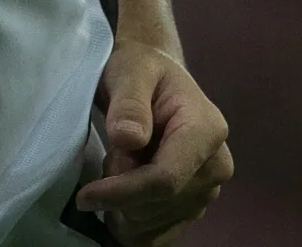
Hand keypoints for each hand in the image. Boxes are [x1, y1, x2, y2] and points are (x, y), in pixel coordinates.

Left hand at [78, 40, 231, 242]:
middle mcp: (216, 167)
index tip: (85, 196)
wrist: (154, 79)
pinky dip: (130, 222)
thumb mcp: (130, 72)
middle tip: (111, 153)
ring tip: (121, 164)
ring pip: (152, 224)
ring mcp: (207, 191)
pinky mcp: (193, 208)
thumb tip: (128, 139)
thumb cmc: (141, 71)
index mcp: (207, 131)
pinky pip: (156, 236)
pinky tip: (121, 195)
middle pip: (156, 205)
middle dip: (120, 190)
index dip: (122, 192)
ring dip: (123, 204)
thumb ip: (129, 102)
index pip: (165, 179)